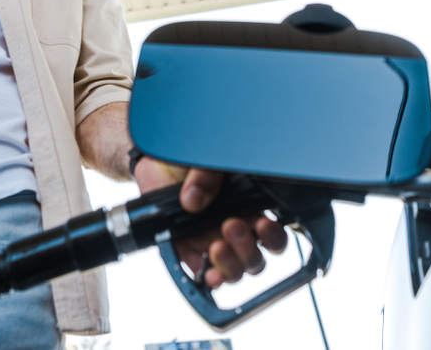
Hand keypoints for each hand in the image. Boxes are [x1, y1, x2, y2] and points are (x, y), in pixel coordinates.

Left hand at [133, 157, 287, 288]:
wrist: (157, 156)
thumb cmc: (189, 154)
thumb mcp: (204, 156)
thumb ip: (205, 173)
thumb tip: (194, 200)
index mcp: (248, 206)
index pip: (273, 233)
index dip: (273, 236)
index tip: (263, 223)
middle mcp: (235, 228)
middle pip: (256, 259)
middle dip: (247, 249)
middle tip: (231, 227)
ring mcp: (211, 241)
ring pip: (235, 270)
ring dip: (230, 265)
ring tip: (216, 247)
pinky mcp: (187, 249)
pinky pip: (202, 273)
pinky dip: (207, 277)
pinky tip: (206, 272)